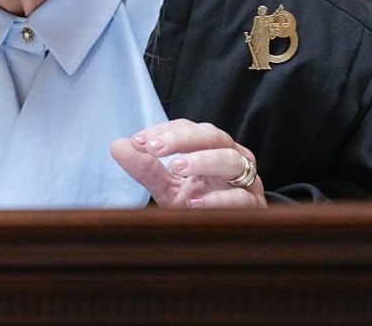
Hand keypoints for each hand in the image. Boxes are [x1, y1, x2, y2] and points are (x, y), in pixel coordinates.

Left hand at [110, 119, 265, 208]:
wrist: (225, 243)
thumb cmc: (200, 208)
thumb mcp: (169, 188)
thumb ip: (146, 169)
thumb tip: (117, 146)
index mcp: (211, 149)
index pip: (189, 128)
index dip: (164, 131)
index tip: (138, 141)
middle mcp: (232, 159)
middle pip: (212, 135)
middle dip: (182, 138)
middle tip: (153, 148)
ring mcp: (247, 182)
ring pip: (230, 161)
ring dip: (202, 160)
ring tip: (176, 166)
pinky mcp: (254, 207)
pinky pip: (241, 197)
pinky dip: (218, 198)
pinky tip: (195, 202)